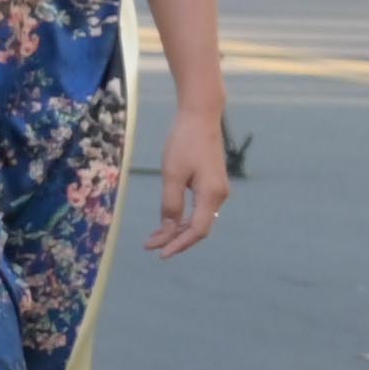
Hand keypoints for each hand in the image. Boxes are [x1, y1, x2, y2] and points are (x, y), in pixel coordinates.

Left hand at [144, 89, 231, 257]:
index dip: (179, 244)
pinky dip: (182, 217)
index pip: (198, 230)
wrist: (200, 116)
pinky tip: (167, 221)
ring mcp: (217, 190)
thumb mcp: (172, 173)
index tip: (160, 253)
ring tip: (153, 237)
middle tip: (149, 246)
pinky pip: (198, 208)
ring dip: (176, 229)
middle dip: (174, 239)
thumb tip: (168, 227)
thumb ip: (171, 202)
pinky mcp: (211, 183)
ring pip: (197, 218)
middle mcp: (219, 196)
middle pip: (198, 227)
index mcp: (211, 195)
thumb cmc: (184, 142)